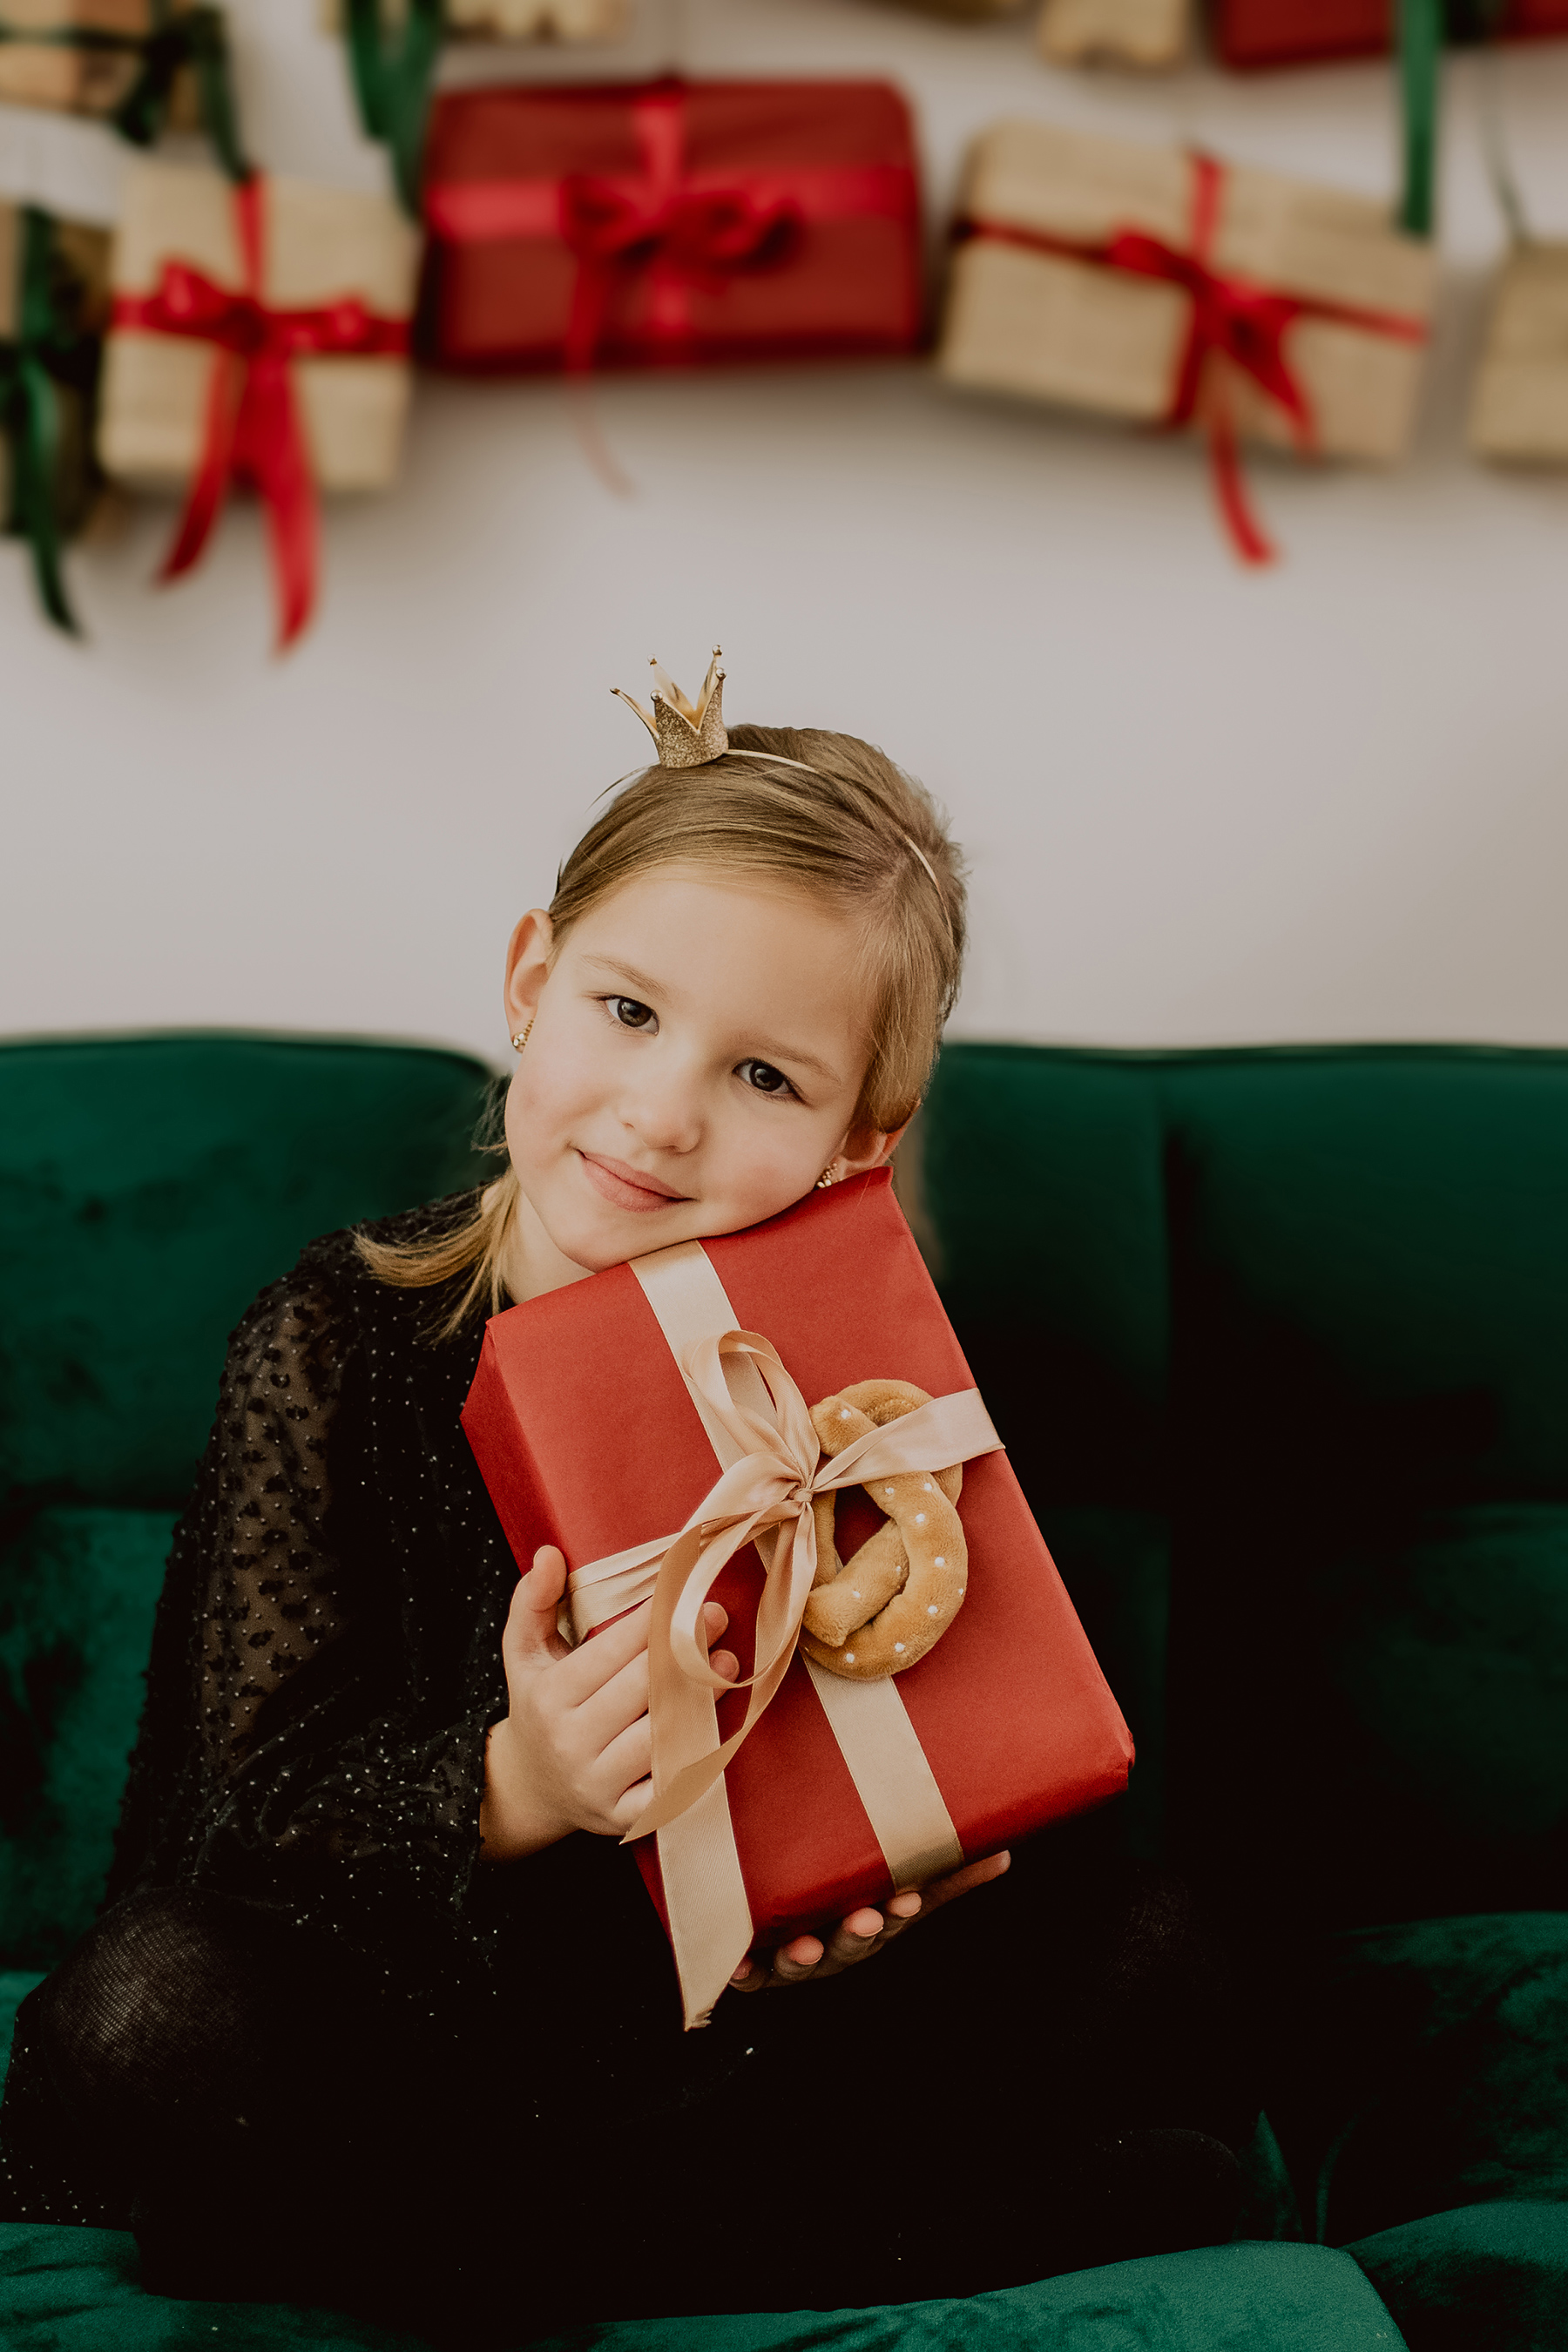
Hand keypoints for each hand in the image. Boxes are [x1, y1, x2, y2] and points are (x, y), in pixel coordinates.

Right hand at [479, 1545, 736, 1861]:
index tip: (685, 1591)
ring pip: (665, 1735)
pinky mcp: (627, 1818)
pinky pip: (675, 1783)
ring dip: (702, 1697)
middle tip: (717, 1615)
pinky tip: (716, 1720)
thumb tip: (548, 1555)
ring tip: (723, 1662)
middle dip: (684, 1648)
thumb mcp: (523, 1653)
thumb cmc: (540, 1705)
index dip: (654, 1620)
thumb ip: (532, 1601)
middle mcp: (571, 1745)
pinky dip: (700, 1752)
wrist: (532, 1787)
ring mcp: (600, 1785)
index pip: (611, 1651)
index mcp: (549, 1698)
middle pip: (644, 1690)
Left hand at [727, 1851, 1010, 1994]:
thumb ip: (947, 1868)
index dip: (899, 1912)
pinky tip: (741, 1966)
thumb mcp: (901, 1878)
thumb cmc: (851, 1893)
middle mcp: (835, 1942)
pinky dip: (745, 1973)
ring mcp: (793, 1956)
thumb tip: (1005, 1854)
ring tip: (806, 1947)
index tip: (905, 1898)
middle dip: (858, 1935)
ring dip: (803, 1958)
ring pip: (799, 1964)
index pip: (892, 1918)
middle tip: (868, 1918)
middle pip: (848, 1944)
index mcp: (873, 1922)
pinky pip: (747, 1973)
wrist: (779, 1901)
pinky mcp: (753, 1962)